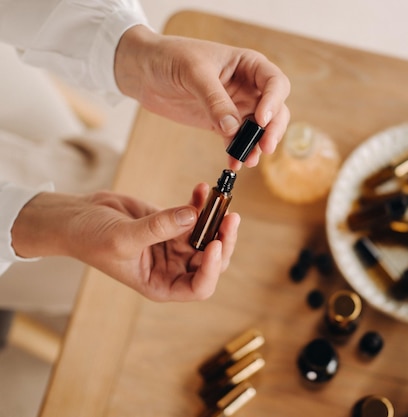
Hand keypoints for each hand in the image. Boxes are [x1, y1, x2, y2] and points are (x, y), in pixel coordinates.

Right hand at [11, 184, 238, 301]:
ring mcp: (174, 245)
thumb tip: (192, 216)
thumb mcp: (122, 238)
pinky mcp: (172, 224)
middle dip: (223, 239)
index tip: (216, 244)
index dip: (213, 269)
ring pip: (208, 235)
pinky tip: (201, 188)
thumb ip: (157, 229)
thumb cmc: (89, 238)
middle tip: (230, 216)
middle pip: (212, 259)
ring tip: (218, 196)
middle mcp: (172, 268)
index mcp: (161, 284)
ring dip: (216, 217)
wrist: (75, 218)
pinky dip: (201, 202)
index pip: (199, 287)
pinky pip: (195, 215)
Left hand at [114, 25, 290, 168]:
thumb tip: (233, 128)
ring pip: (259, 129)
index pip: (275, 83)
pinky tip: (234, 163)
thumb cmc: (169, 57)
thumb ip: (214, 100)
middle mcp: (248, 86)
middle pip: (275, 110)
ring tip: (249, 160)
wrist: (143, 70)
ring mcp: (237, 106)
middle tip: (265, 147)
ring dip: (257, 145)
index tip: (262, 119)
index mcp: (248, 65)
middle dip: (272, 129)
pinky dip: (237, 152)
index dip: (273, 101)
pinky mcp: (221, 123)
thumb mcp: (193, 73)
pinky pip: (236, 140)